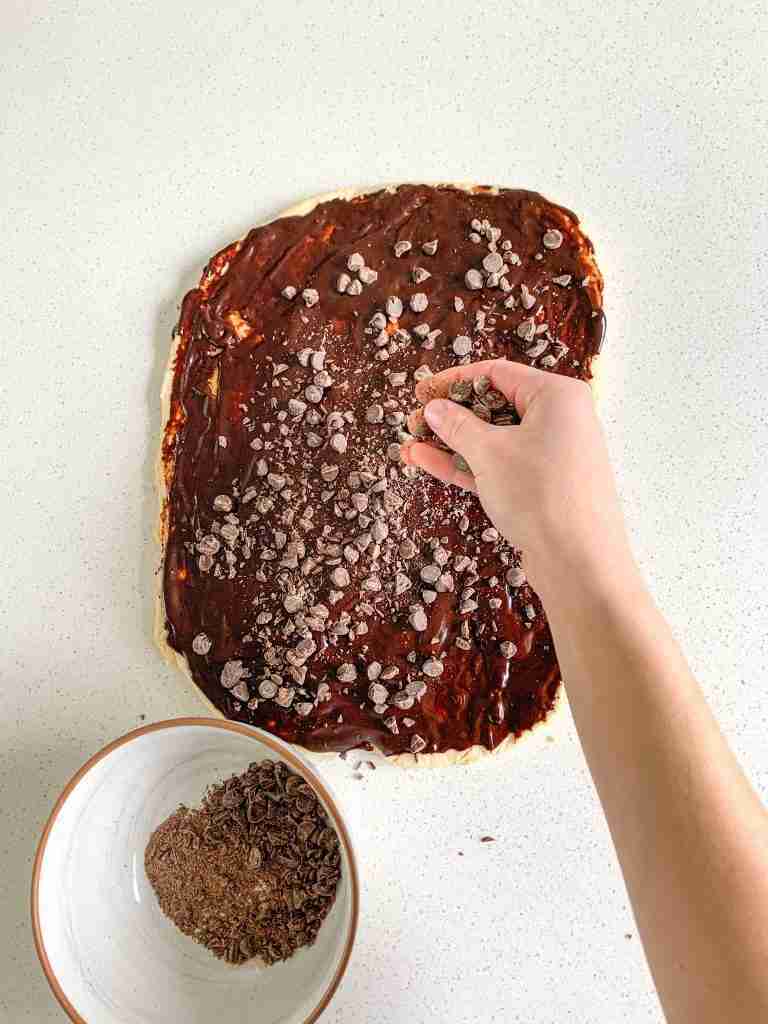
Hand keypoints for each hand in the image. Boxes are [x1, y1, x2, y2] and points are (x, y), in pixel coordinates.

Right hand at [401, 359, 632, 595]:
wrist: (579, 563)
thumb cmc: (542, 496)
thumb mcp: (490, 453)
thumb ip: (458, 426)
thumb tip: (435, 408)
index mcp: (557, 396)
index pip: (497, 373)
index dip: (454, 381)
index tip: (422, 391)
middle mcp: (559, 420)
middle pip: (494, 406)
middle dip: (450, 416)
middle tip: (413, 422)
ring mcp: (551, 455)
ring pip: (493, 440)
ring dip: (451, 443)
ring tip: (410, 445)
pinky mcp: (542, 486)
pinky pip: (500, 466)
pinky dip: (467, 465)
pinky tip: (428, 462)